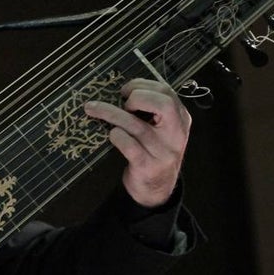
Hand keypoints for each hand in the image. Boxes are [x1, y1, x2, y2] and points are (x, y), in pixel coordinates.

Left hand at [84, 78, 190, 206]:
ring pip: (136, 125)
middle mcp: (176, 134)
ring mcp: (162, 151)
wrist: (157, 189)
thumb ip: (151, 110)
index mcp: (181, 119)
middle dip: (138, 97)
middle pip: (162, 104)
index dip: (143, 86)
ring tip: (92, 109)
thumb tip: (122, 92)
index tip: (124, 91)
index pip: (167, 92)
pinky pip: (128, 145)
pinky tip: (112, 135)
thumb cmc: (154, 151)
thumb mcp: (161, 129)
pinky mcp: (146, 165)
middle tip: (123, 103)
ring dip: (111, 113)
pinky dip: (117, 136)